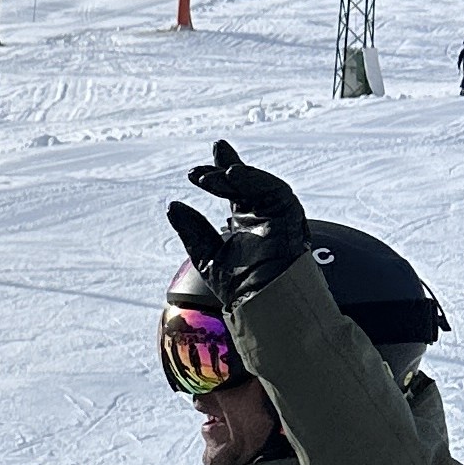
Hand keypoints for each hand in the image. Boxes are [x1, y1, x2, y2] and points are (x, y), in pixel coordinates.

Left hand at [169, 137, 310, 305]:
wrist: (262, 302)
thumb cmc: (239, 286)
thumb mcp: (206, 254)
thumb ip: (192, 230)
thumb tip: (172, 205)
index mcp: (244, 221)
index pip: (231, 191)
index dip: (216, 175)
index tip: (194, 172)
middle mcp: (261, 214)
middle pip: (245, 182)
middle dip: (225, 166)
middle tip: (203, 162)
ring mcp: (277, 213)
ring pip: (257, 184)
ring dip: (234, 175)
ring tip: (210, 176)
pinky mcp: (290, 214)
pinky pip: (275, 189)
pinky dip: (254, 179)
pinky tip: (233, 175)